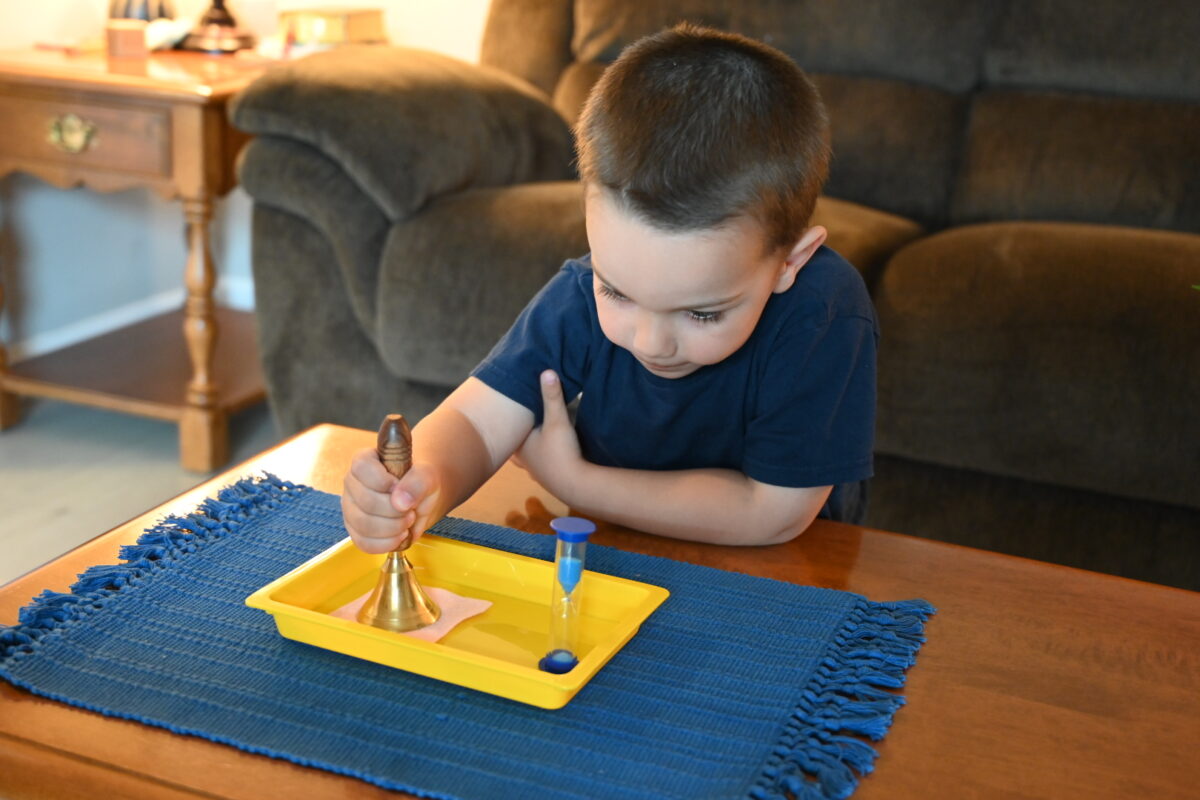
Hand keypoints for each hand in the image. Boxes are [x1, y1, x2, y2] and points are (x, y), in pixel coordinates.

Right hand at [341, 447, 441, 553]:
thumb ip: (417, 482)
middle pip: (366, 502)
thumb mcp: (426, 476)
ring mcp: (350, 509)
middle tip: (411, 509)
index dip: (383, 481)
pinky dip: (387, 543)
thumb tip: (400, 502)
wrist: (420, 501)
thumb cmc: (419, 483)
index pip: (362, 468)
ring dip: (393, 527)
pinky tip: (400, 535)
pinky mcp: (355, 531)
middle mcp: (352, 484)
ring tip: (408, 521)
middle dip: (395, 511)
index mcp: (364, 462)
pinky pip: (364, 543)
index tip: (399, 486)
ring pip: (363, 525)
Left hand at [514, 370, 584, 500]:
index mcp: (519, 445)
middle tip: (508, 424)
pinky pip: (538, 466)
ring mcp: (534, 471)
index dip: (503, 421)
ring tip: (525, 438)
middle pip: (511, 446)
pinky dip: (539, 459)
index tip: (500, 410)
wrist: (575, 484)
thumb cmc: (561, 452)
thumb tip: (547, 371)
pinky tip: (545, 457)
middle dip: (511, 436)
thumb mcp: (557, 420)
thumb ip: (552, 397)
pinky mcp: (547, 478)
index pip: (505, 431)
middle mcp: (523, 459)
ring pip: (523, 458)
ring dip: (524, 449)